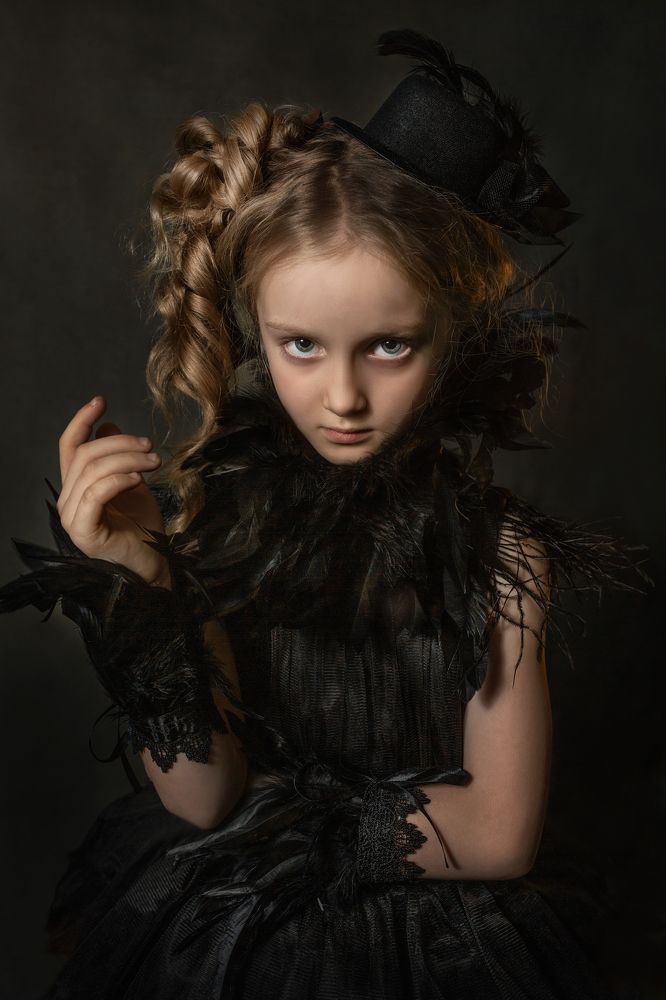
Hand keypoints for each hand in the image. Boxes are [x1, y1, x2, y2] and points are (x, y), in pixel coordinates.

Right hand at [56, 396, 169, 586]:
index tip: (101, 401)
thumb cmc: (143, 529)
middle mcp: (69, 500)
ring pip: (93, 470)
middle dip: (120, 443)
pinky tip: (139, 478)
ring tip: (153, 462)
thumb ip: (118, 458)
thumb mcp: (132, 483)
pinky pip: (96, 494)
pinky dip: (119, 479)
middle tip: (149, 446)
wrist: (154, 563)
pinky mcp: (84, 531)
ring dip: (127, 459)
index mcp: (77, 487)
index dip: (81, 420)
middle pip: (85, 455)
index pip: (69, 447)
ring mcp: (73, 517)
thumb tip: (108, 427)